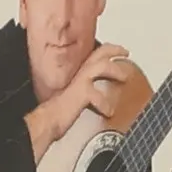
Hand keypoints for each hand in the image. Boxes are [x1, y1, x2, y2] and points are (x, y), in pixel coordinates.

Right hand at [26, 42, 133, 156]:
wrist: (47, 121)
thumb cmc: (56, 113)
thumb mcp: (72, 98)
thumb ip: (82, 92)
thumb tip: (93, 98)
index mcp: (77, 75)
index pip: (93, 55)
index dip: (107, 50)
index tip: (118, 51)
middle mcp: (78, 74)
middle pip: (99, 53)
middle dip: (114, 51)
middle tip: (125, 53)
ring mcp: (80, 82)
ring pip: (102, 66)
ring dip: (115, 70)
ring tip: (124, 77)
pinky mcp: (82, 93)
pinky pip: (99, 96)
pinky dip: (105, 104)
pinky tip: (108, 112)